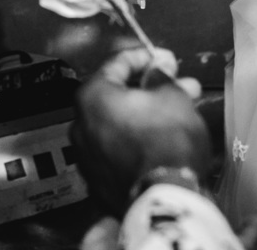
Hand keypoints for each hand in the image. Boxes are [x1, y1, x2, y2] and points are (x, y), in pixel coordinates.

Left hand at [71, 46, 210, 216]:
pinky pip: (118, 151)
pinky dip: (136, 143)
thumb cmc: (166, 142)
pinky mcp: (98, 182)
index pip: (118, 63)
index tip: (165, 59)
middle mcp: (80, 125)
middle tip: (176, 86)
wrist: (165, 200)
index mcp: (92, 97)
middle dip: (149, 90)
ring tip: (176, 114)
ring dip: (144, 116)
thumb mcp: (173, 97)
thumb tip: (160, 69)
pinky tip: (160, 141)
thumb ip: (163, 78)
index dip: (146, 57)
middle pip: (117, 96)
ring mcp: (86, 157)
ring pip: (118, 125)